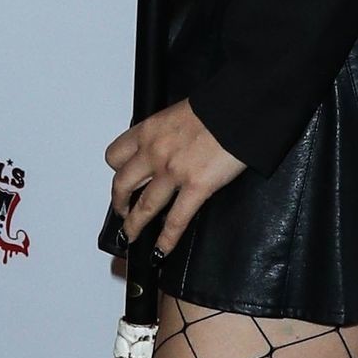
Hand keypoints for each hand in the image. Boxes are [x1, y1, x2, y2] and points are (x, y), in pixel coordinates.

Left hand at [105, 96, 246, 255]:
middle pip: (122, 184)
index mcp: (150, 130)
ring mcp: (173, 172)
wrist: (240, 108)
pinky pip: (176, 221)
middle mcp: (155, 151)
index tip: (121, 179)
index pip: (116, 155)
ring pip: (143, 207)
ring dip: (134, 226)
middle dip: (119, 203)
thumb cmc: (217, 106)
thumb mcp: (180, 112)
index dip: (116, 171)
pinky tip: (161, 251)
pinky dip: (165, 240)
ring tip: (130, 237)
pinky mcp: (196, 187)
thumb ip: (167, 132)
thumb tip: (168, 147)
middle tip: (122, 212)